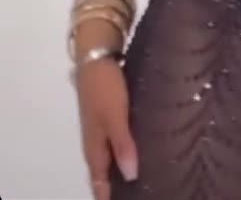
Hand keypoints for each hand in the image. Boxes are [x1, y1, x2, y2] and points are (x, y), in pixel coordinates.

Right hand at [76, 59, 137, 199]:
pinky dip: (125, 149)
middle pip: (104, 171)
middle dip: (117, 186)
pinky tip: (142, 148)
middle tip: (141, 192)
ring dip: (122, 168)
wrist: (97, 55)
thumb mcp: (115, 117)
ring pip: (110, 156)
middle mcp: (95, 141)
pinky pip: (117, 140)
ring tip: (145, 176)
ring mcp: (101, 126)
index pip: (99, 181)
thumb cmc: (105, 88)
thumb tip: (131, 176)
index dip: (108, 196)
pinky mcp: (109, 114)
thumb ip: (122, 145)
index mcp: (94, 146)